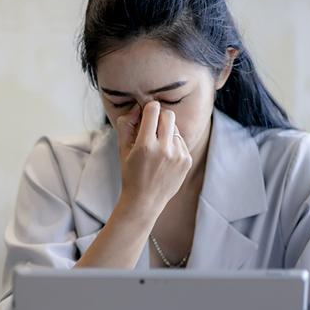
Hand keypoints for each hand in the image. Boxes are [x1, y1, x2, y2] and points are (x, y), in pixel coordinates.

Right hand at [113, 101, 192, 217]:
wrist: (144, 201)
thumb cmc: (130, 174)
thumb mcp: (122, 150)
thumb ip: (126, 125)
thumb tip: (137, 108)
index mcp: (145, 145)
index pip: (153, 110)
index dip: (149, 109)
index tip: (146, 114)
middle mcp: (164, 149)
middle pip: (168, 115)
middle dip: (160, 117)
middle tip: (152, 127)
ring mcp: (178, 155)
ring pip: (175, 128)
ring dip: (167, 133)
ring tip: (157, 149)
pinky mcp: (187, 160)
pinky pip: (181, 142)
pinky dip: (173, 145)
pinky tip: (165, 159)